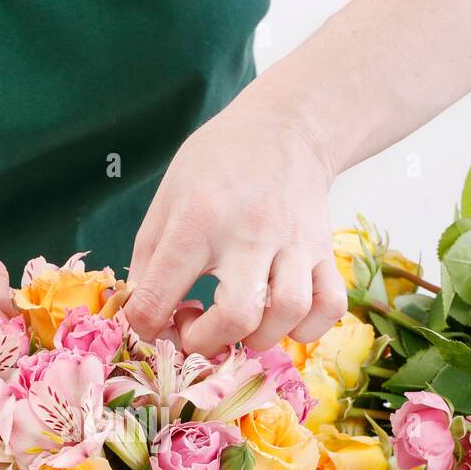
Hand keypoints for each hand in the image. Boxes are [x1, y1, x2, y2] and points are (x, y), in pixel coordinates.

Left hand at [125, 96, 346, 355]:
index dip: (145, 327)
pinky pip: (329, 308)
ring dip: (258, 338)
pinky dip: (307, 330)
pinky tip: (282, 321)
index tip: (152, 324)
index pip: (159, 296)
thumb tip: (141, 318)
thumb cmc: (217, 166)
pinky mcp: (325, 250)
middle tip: (196, 327)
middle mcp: (249, 233)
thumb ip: (149, 261)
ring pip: (288, 314)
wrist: (285, 127)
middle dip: (207, 342)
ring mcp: (294, 243)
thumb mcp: (166, 201)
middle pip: (237, 316)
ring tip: (239, 323)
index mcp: (197, 221)